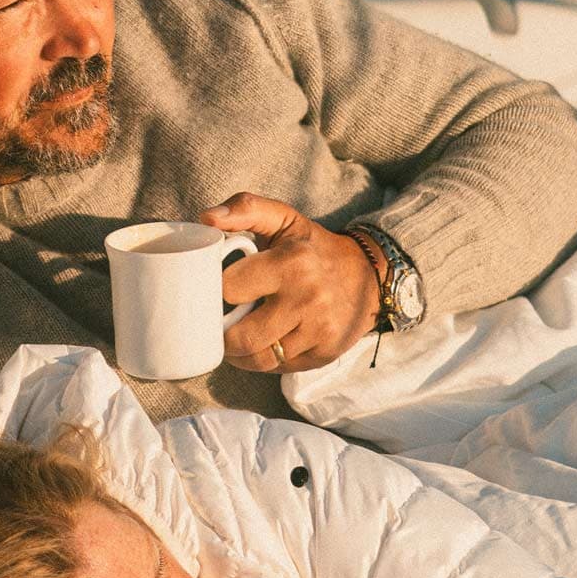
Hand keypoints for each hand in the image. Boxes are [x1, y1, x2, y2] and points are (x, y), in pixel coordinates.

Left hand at [198, 193, 378, 373]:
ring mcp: (319, 331)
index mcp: (291, 262)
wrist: (369, 274)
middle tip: (221, 321)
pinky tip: (265, 342)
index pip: (229, 290)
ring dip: (240, 353)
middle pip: (240, 338)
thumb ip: (245, 208)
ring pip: (258, 360)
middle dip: (224, 333)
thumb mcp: (283, 219)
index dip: (215, 291)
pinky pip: (279, 368)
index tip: (214, 290)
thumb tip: (207, 219)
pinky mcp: (325, 354)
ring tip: (238, 336)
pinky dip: (265, 360)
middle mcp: (308, 299)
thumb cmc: (312, 246)